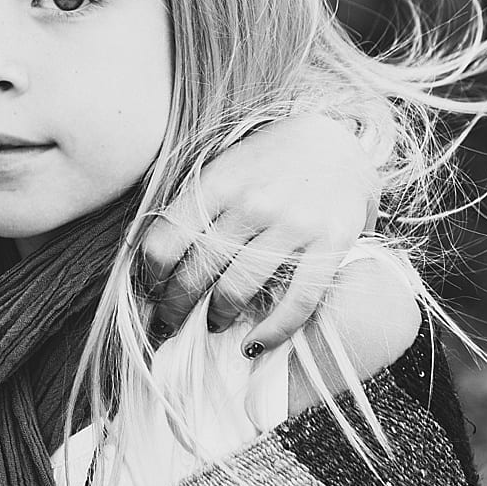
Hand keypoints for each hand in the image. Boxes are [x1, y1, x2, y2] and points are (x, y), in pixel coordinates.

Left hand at [136, 112, 380, 349]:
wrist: (337, 142)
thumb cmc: (269, 160)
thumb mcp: (224, 167)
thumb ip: (195, 207)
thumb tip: (153, 259)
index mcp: (218, 182)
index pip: (166, 242)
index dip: (150, 276)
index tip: (148, 290)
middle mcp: (253, 203)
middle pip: (198, 271)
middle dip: (176, 306)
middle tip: (169, 322)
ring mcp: (293, 224)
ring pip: (239, 289)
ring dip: (217, 317)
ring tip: (212, 324)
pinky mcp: (330, 244)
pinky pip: (297, 302)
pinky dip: (273, 331)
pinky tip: (255, 343)